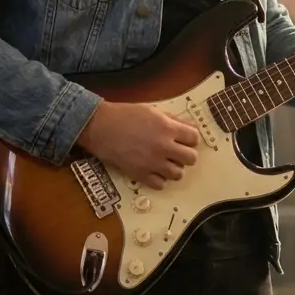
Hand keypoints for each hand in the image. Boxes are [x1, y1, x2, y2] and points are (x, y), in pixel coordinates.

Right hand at [76, 101, 199, 189]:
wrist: (100, 127)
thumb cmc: (125, 115)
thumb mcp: (152, 110)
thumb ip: (173, 119)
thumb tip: (191, 126)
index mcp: (167, 128)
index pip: (194, 138)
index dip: (190, 138)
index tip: (184, 139)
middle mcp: (163, 146)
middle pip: (191, 158)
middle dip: (186, 154)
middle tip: (176, 151)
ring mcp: (152, 163)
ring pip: (178, 174)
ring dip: (174, 168)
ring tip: (165, 162)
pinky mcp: (140, 174)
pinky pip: (160, 184)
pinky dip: (159, 179)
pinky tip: (153, 170)